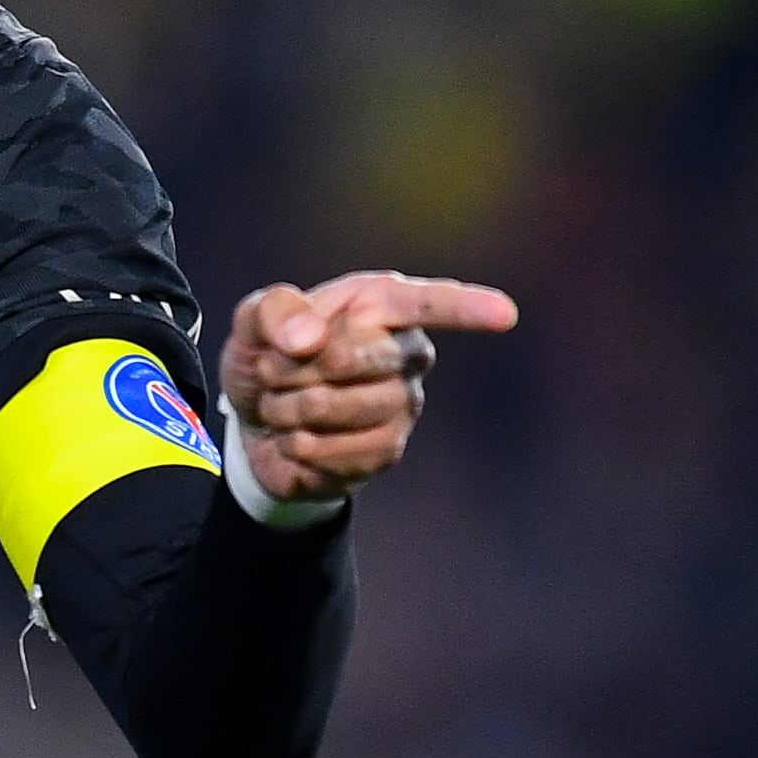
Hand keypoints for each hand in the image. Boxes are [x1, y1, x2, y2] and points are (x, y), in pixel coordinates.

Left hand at [222, 270, 520, 505]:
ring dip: (291, 410)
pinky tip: (296, 440)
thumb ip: (273, 313)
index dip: (467, 308)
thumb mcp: (253, 323)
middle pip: (358, 359)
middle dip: (294, 369)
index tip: (504, 314)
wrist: (255, 423)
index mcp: (381, 304)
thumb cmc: (267, 356)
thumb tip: (308, 338)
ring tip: (281, 405)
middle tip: (272, 372)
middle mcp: (406, 353)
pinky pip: (344, 454)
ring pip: (345, 409)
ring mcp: (403, 405)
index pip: (431, 303)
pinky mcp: (387, 450)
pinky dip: (301, 448)